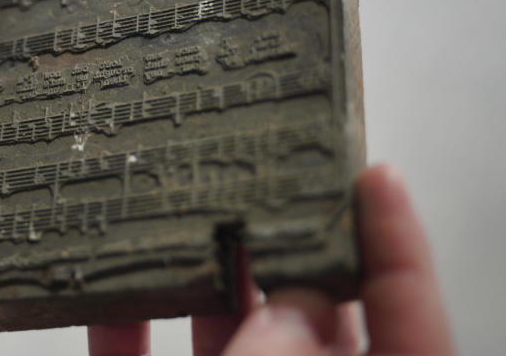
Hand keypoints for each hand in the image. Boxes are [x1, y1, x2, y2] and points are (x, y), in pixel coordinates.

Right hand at [88, 163, 454, 354]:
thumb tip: (294, 302)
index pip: (407, 323)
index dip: (399, 243)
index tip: (375, 172)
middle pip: (301, 309)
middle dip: (277, 238)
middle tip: (259, 168)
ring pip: (218, 325)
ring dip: (193, 269)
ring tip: (179, 203)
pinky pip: (135, 351)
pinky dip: (116, 317)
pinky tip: (98, 280)